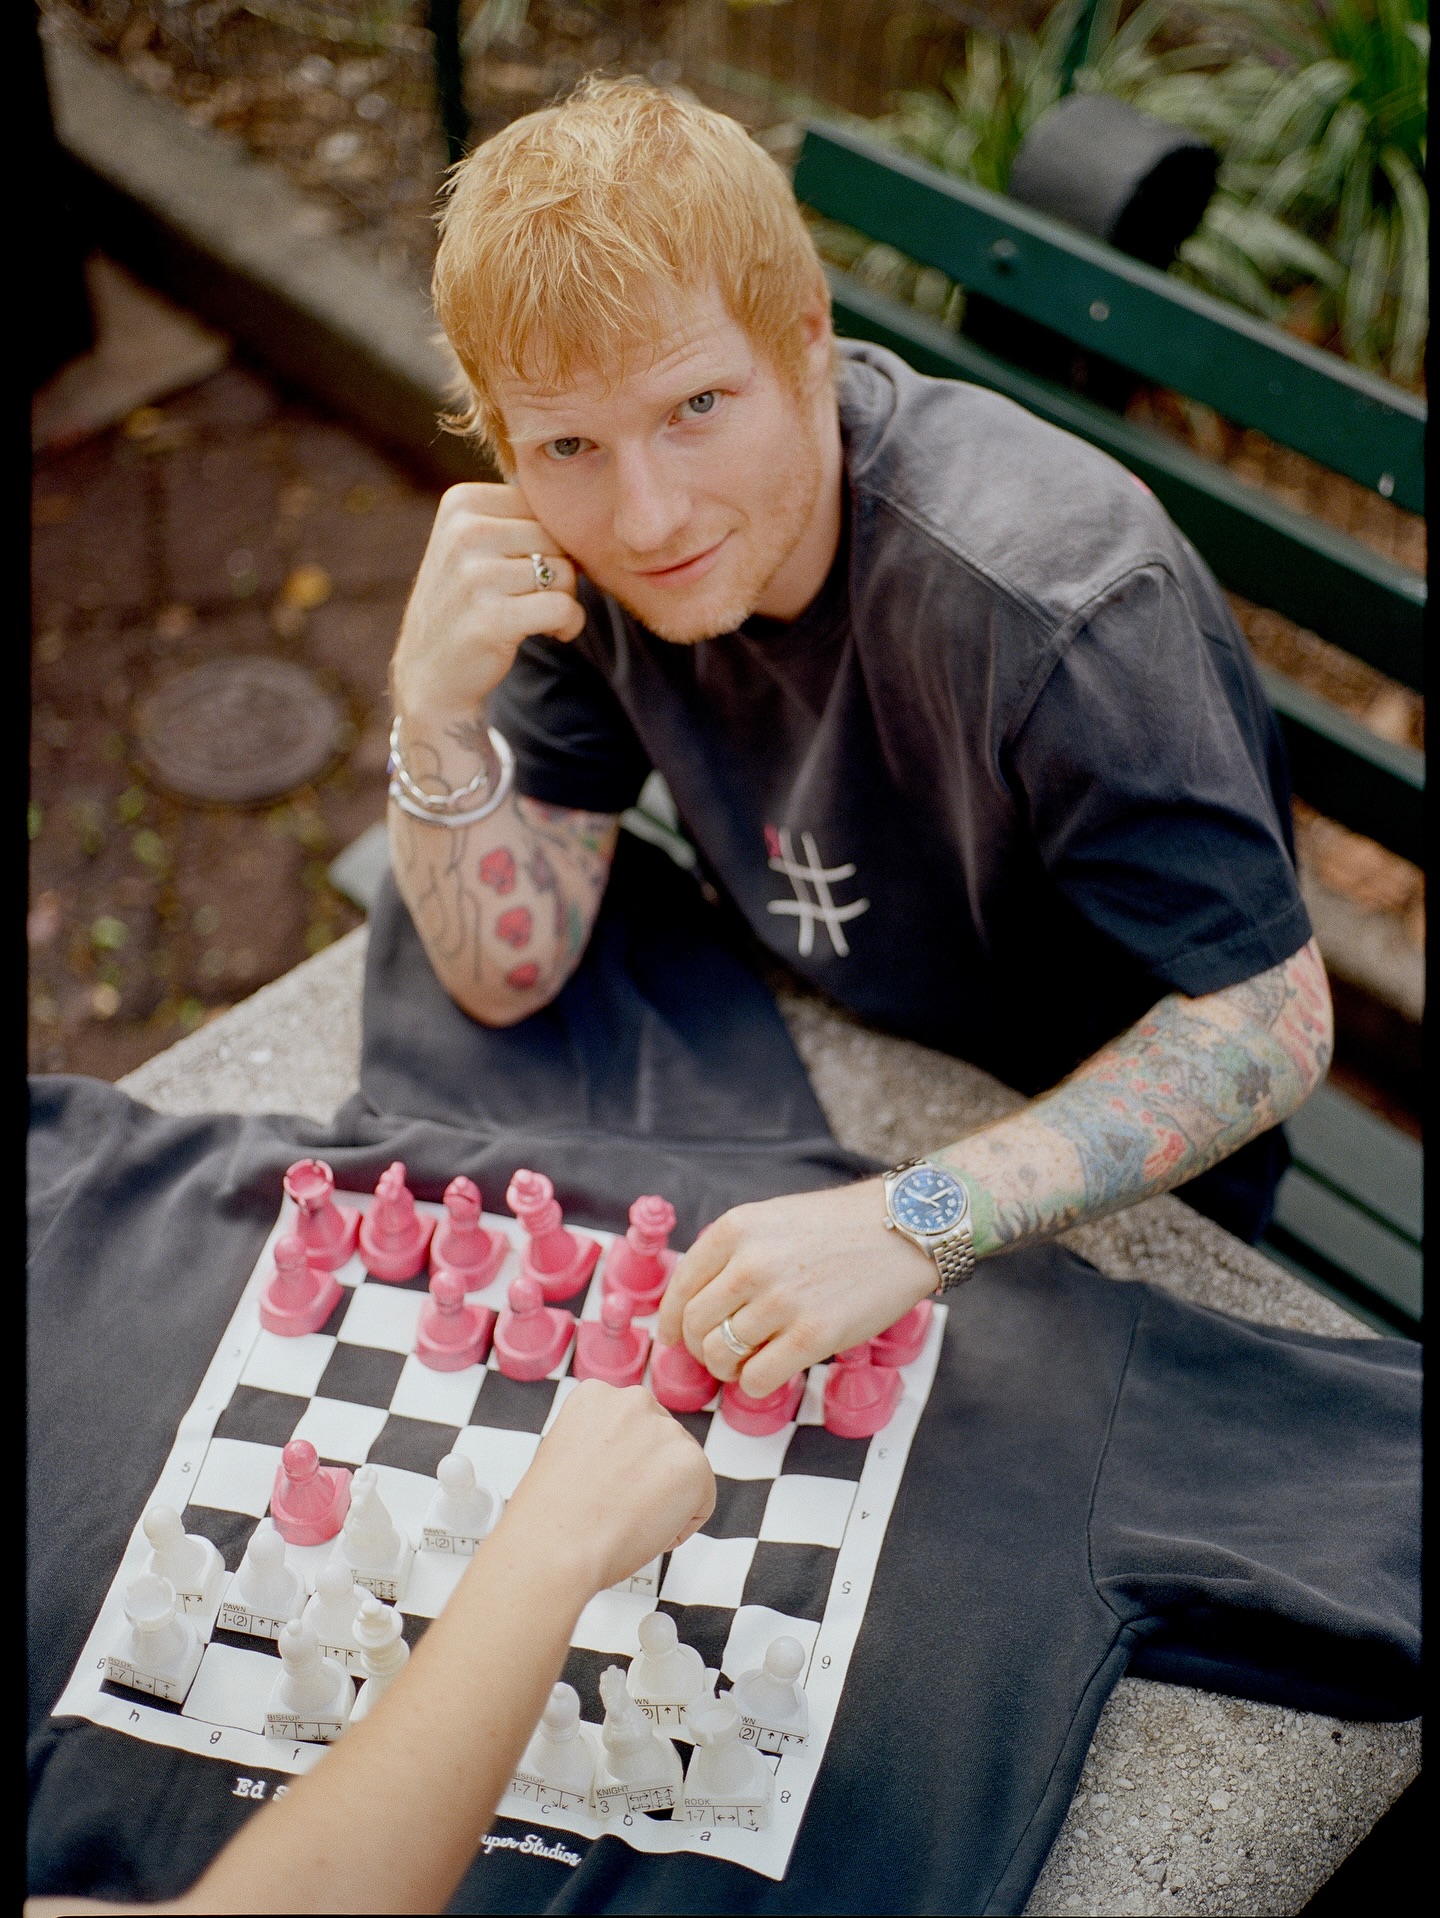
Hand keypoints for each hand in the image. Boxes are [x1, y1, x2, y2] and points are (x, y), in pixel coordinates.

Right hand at [390, 481, 584, 724]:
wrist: (429, 671)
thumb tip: (588, 512)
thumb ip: (520, 519)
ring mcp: (475, 575)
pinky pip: (563, 607)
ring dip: (566, 600)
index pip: (542, 507)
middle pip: (556, 537)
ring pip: (564, 572)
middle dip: (562, 571)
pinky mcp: (491, 618)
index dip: (550, 541)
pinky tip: (554, 633)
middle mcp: (464, 532)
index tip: (530, 568)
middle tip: (540, 598)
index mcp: (462, 504)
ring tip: (541, 616)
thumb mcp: (476, 545)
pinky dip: (570, 624)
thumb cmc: (467, 603)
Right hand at [498, 1379, 714, 1595]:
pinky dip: (680, 1526)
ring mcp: (667, 1430)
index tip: (602, 1487)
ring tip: (625, 1519)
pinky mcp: (693, 1463)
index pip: (631, 1428)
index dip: (619, 1467)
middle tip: (616, 1508)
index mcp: (597, 1396)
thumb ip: (600, 1443)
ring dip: (664, 1500)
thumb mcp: (564, 1453)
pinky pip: (701, 1503)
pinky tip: (645, 1531)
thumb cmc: (550, 1516)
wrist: (555, 1546)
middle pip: (660, 1445)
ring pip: (682, 1473)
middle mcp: (635, 1401)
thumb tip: (627, 1463)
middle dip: (647, 1478)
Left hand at [657, 1179, 935, 1398]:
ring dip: (725, 1369)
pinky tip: (766, 1375)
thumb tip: (695, 1299)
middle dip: (698, 1348)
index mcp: (735, 1231)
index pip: (680, 1286)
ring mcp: (781, 1301)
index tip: (674, 1337)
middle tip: (715, 1355)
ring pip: (720, 1355)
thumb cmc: (837, 1227)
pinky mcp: (813, 1336)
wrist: (902, 1230)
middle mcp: (750, 1264)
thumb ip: (732, 1252)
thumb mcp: (771, 1219)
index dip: (671, 1320)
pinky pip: (756, 1378)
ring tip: (743, 1365)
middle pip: (694, 1324)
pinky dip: (752, 1385)